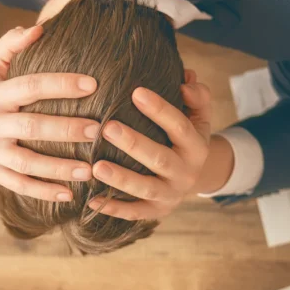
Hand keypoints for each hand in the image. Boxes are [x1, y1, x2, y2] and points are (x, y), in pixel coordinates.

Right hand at [0, 26, 100, 201]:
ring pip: (26, 163)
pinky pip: (18, 184)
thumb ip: (11, 44)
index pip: (30, 86)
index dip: (61, 85)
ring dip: (58, 169)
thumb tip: (39, 28)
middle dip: (65, 130)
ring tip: (89, 170)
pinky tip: (69, 194)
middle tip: (97, 130)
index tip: (93, 85)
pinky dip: (43, 192)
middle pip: (31, 127)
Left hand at [88, 70, 212, 219]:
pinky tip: (91, 200)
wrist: (195, 178)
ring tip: (96, 166)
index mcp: (196, 146)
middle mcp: (185, 172)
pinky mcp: (155, 211)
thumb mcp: (199, 117)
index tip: (135, 92)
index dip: (160, 110)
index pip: (179, 126)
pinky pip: (134, 212)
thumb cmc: (186, 138)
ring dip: (121, 179)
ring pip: (145, 188)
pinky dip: (113, 208)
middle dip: (134, 144)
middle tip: (107, 128)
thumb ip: (196, 96)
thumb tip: (185, 77)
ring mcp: (170, 194)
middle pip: (160, 159)